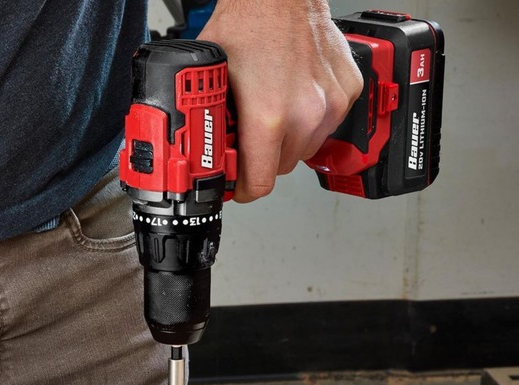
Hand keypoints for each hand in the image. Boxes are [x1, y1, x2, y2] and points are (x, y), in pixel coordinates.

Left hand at [198, 0, 362, 201]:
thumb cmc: (247, 24)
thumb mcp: (214, 79)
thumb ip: (213, 121)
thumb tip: (206, 151)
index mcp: (269, 115)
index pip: (260, 182)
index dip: (244, 189)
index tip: (238, 187)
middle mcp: (306, 114)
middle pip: (281, 167)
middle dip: (262, 159)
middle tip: (246, 141)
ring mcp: (332, 104)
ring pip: (305, 148)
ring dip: (287, 141)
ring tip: (270, 112)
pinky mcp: (348, 92)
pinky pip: (326, 124)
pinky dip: (309, 119)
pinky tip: (293, 96)